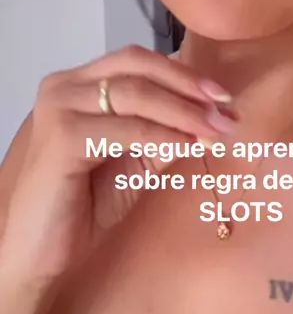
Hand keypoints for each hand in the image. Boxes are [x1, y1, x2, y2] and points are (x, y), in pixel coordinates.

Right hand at [0, 45, 234, 285]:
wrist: (44, 253)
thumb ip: (164, 131)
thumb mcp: (135, 159)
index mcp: (80, 82)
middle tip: (226, 107)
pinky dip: (163, 135)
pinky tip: (189, 145)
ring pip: (135, 93)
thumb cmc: (84, 205)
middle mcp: (65, 85)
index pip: (138, 60)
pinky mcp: (63, 137)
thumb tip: (212, 115)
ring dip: (183, 110)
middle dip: (188, 84)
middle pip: (137, 65)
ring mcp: (61, 107)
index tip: (222, 95)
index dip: (183, 73)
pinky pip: (127, 129)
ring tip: (216, 128)